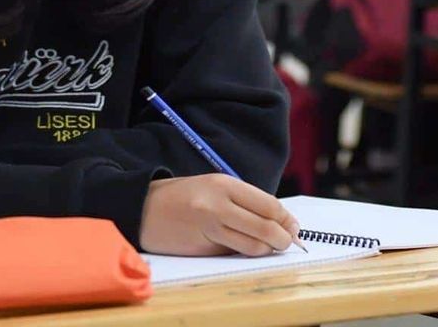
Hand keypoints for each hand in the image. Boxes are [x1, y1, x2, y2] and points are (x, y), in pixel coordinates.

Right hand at [139, 174, 299, 256]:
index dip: (287, 219)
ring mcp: (209, 228)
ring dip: (267, 249)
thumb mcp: (214, 187)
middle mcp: (218, 205)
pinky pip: (234, 253)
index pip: (269, 205)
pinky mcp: (202, 248)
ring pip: (253, 245)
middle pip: (266, 227)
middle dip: (283, 238)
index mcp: (224, 184)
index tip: (294, 227)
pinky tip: (247, 249)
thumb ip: (244, 201)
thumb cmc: (183, 197)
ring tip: (269, 247)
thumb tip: (280, 221)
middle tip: (288, 242)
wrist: (143, 209)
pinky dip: (245, 253)